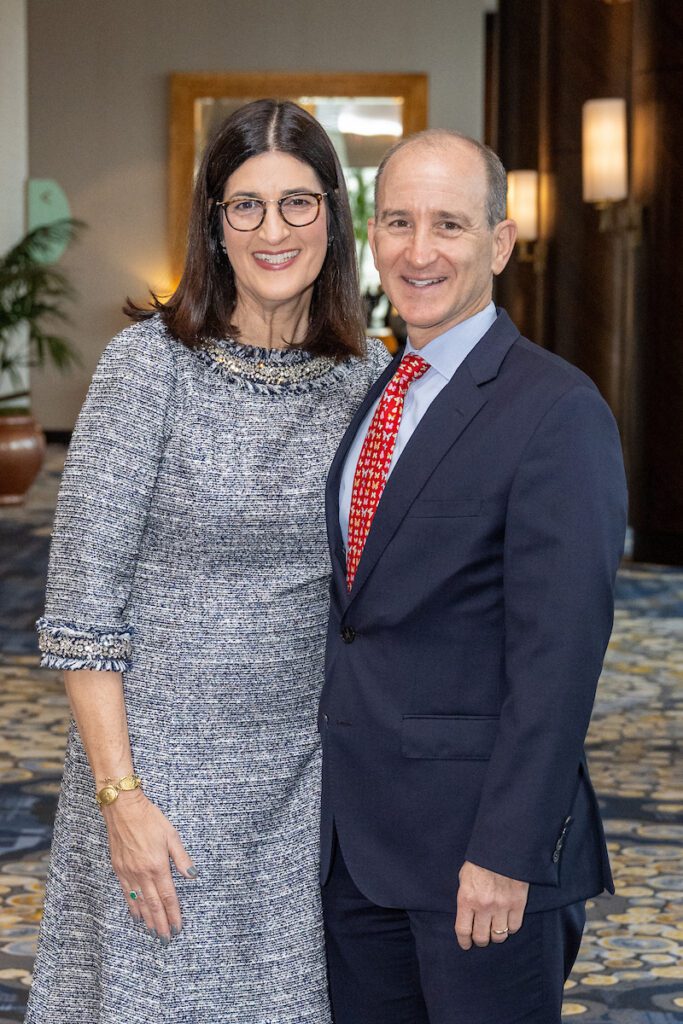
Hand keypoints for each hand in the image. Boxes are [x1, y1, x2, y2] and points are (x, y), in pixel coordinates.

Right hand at [101, 789, 196, 940]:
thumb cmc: (150, 819)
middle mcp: (142, 873)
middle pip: (153, 904)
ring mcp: (128, 872)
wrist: (123, 809)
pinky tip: (136, 915)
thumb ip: (182, 858)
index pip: (168, 896)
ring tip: (152, 932)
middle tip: (165, 939)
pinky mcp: (118, 869)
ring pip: (139, 902)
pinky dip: (132, 906)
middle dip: (160, 923)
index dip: (173, 914)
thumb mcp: (171, 835)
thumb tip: (193, 876)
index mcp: (158, 866)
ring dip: (147, 919)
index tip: (178, 928)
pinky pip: (126, 892)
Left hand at [454, 861, 528, 949]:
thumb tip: (466, 915)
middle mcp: (484, 906)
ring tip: (494, 930)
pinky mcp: (518, 904)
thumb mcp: (464, 878)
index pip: (463, 930)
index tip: (466, 944)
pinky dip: (510, 928)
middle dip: (480, 940)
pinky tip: (507, 922)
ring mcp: (502, 906)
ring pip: (499, 936)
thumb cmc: (480, 861)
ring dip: (496, 935)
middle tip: (481, 937)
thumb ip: (465, 898)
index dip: (464, 941)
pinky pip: (514, 927)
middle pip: (482, 938)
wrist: (502, 849)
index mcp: (467, 899)